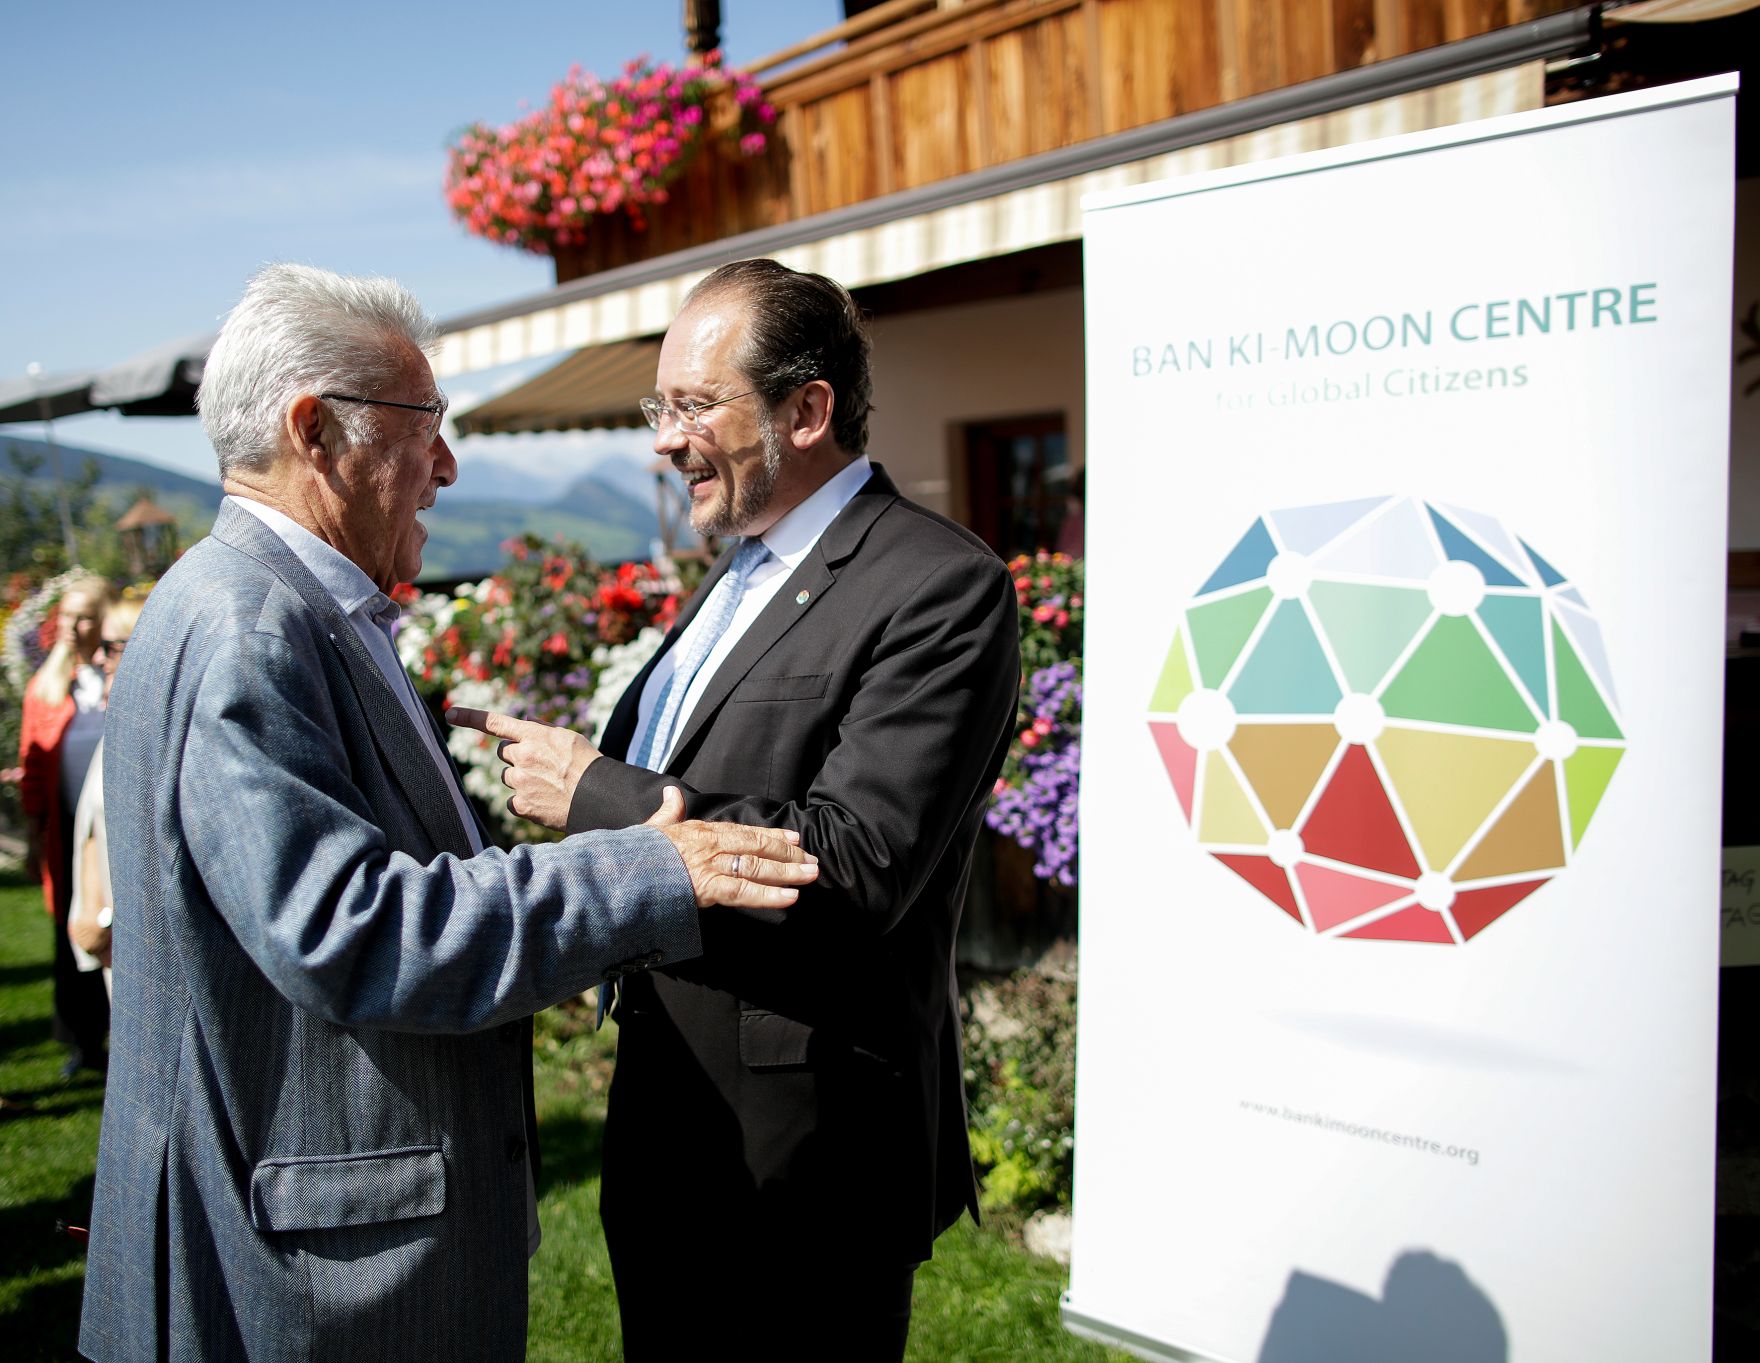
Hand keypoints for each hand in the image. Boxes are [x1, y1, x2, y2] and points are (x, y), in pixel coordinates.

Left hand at [446, 706, 600, 830]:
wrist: (599, 798)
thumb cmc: (588, 766)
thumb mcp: (570, 738)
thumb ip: (543, 730)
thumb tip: (525, 722)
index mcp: (534, 735)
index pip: (495, 723)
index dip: (470, 717)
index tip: (450, 713)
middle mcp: (523, 756)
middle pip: (504, 752)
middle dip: (516, 756)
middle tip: (541, 765)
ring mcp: (520, 781)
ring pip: (509, 777)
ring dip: (522, 779)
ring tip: (548, 785)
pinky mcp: (521, 805)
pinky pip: (512, 801)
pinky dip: (525, 801)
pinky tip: (545, 801)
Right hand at [642, 786, 817, 909]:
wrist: (617, 871)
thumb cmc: (636, 853)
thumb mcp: (654, 827)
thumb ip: (668, 811)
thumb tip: (673, 792)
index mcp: (701, 831)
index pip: (744, 831)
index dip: (772, 836)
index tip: (795, 839)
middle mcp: (710, 844)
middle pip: (757, 846)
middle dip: (788, 854)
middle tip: (814, 860)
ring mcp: (709, 865)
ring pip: (756, 866)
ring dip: (787, 872)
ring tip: (811, 875)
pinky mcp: (705, 887)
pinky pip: (743, 891)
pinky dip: (768, 895)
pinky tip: (790, 898)